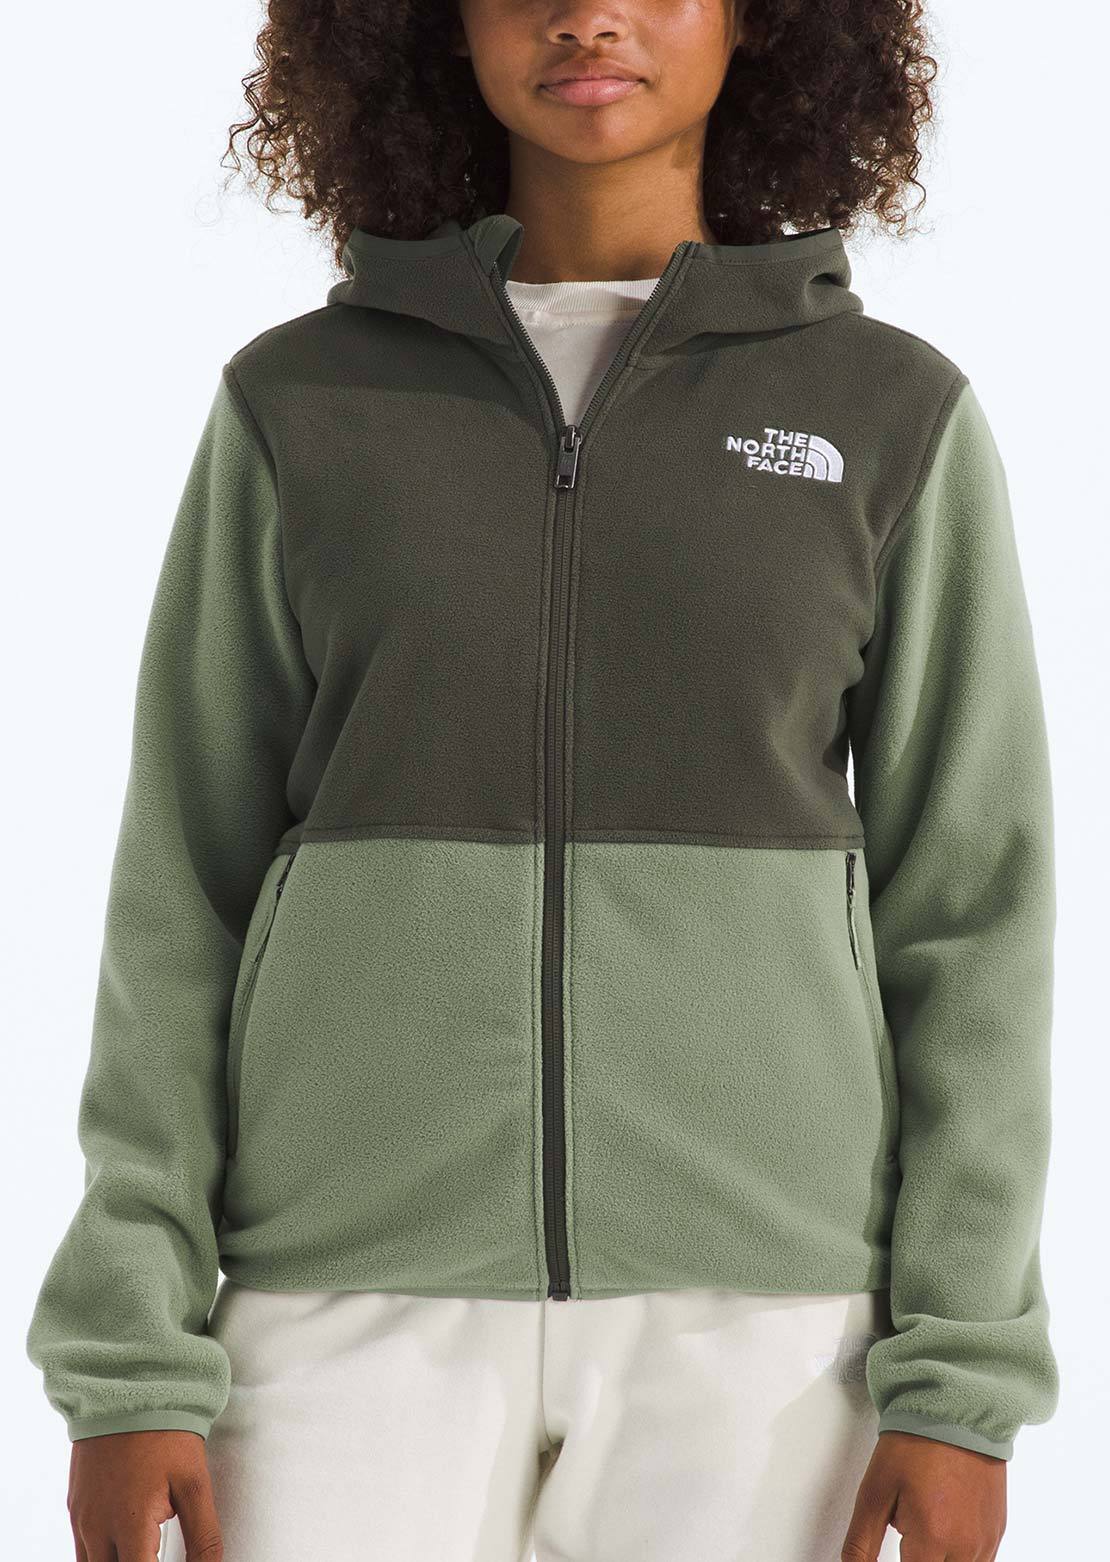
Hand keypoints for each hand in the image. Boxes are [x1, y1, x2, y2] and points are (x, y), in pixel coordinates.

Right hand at [67, 1429, 221, 1560]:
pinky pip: (82, 1550)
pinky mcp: (75, 1507)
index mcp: (130, 1523)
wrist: (127, 1388)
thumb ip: (203, 1536)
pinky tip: (124, 1545)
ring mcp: (81, 1518)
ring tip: (145, 1550)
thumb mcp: (194, 1482)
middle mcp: (97, 1527)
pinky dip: (102, 1556)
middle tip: (158, 1553)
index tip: (169, 1560)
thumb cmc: (165, 1432)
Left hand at [842, 1430, 1006, 1560]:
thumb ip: (862, 1540)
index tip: (897, 1542)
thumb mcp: (874, 1490)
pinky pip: (980, 1561)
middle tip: (908, 1530)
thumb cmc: (915, 1443)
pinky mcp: (996, 1529)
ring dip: (938, 1558)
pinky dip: (959, 1554)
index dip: (900, 1560)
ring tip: (925, 1524)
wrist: (955, 1409)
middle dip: (917, 1557)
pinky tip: (944, 1527)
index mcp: (933, 1539)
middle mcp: (966, 1547)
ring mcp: (986, 1540)